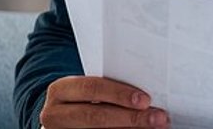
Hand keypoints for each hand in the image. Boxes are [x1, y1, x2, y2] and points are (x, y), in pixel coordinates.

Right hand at [40, 76, 167, 127]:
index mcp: (61, 90)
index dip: (119, 94)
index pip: (91, 88)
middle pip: (95, 116)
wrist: (61, 117)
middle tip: (159, 118)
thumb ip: (111, 88)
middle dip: (131, 118)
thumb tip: (148, 97)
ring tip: (155, 128)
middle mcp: (54, 113)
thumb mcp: (90, 89)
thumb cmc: (85, 98)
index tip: (146, 100)